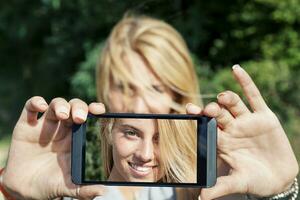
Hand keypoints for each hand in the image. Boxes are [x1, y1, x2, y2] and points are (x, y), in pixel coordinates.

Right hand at [2, 97, 105, 199]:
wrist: (24, 189)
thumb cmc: (50, 184)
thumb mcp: (67, 187)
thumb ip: (83, 189)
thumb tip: (102, 191)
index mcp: (76, 138)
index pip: (89, 118)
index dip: (95, 110)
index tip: (100, 110)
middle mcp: (63, 129)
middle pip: (74, 107)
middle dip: (79, 107)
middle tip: (80, 117)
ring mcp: (45, 126)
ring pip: (56, 104)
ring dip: (61, 105)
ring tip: (63, 115)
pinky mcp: (26, 126)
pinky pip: (31, 107)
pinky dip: (36, 102)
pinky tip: (42, 107)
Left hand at [186, 65, 298, 198]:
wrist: (280, 178)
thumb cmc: (255, 181)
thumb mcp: (238, 182)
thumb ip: (220, 187)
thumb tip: (201, 198)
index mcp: (222, 141)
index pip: (206, 127)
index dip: (197, 119)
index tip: (187, 111)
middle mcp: (232, 128)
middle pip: (218, 114)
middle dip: (212, 110)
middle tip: (208, 110)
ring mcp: (247, 121)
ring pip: (234, 104)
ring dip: (227, 98)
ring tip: (223, 98)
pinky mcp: (264, 116)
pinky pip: (253, 96)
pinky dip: (245, 82)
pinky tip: (236, 69)